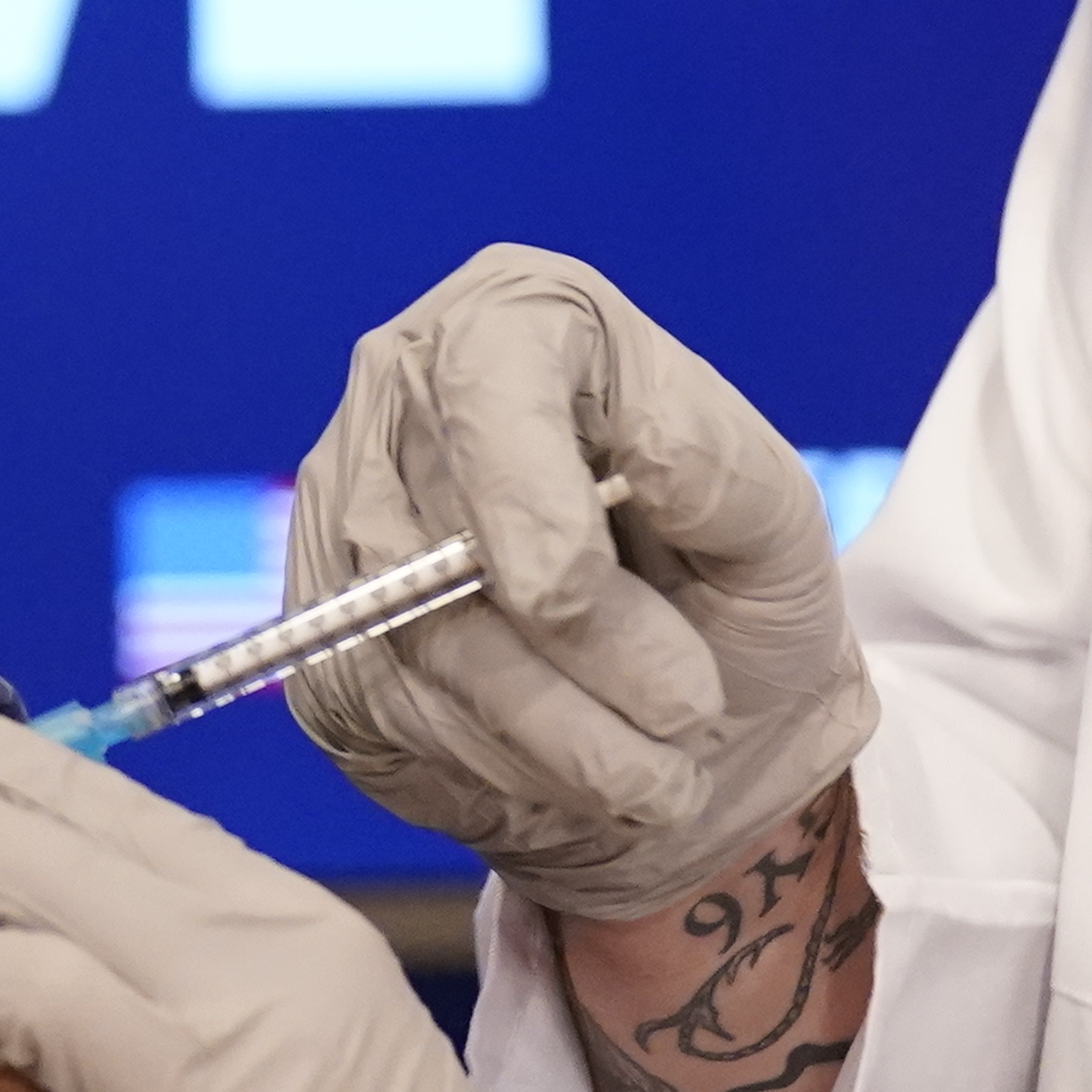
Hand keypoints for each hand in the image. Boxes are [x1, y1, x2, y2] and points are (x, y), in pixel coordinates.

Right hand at [285, 243, 872, 921]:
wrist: (682, 715)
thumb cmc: (727, 588)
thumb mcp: (772, 518)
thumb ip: (720, 474)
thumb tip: (647, 451)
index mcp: (520, 317)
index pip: (487, 378)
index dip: (530, 502)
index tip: (586, 596)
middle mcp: (403, 390)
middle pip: (440, 531)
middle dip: (576, 655)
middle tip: (689, 716)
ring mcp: (343, 507)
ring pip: (413, 642)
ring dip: (552, 735)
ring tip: (658, 774)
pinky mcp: (318, 629)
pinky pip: (384, 712)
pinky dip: (495, 765)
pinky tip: (570, 767)